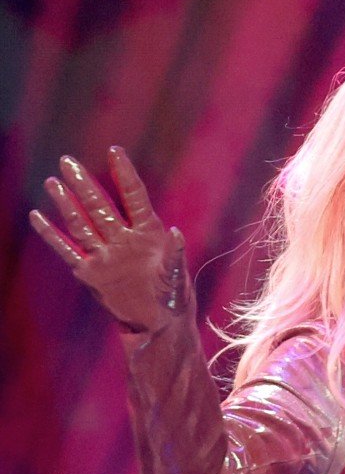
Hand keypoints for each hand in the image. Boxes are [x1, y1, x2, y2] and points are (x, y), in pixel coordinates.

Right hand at [29, 147, 188, 332]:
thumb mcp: (178, 276)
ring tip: (53, 182)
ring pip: (81, 223)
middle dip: (84, 185)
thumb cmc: (174, 296)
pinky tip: (37, 217)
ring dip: (67, 204)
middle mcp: (123, 238)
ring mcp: (105, 254)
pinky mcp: (91, 272)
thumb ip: (176, 254)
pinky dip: (52, 235)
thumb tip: (175, 231)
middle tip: (68, 161)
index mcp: (148, 233)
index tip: (114, 151)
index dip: (124, 174)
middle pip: (100, 206)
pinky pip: (68, 250)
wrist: (158, 322)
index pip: (134, 196)